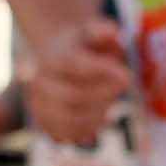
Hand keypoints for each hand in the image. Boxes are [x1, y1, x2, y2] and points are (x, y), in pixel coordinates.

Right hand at [20, 16, 130, 144]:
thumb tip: (112, 32)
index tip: (126, 74)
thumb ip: (102, 30)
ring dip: (101, 111)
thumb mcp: (92, 32)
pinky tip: (101, 112)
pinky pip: (75, 135)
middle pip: (73, 97)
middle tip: (125, 82)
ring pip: (74, 120)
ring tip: (111, 97)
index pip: (74, 66)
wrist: (61, 64)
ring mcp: (42, 108)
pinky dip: (93, 126)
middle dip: (105, 93)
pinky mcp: (50, 129)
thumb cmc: (84, 47)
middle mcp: (40, 84)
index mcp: (51, 58)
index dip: (102, 72)